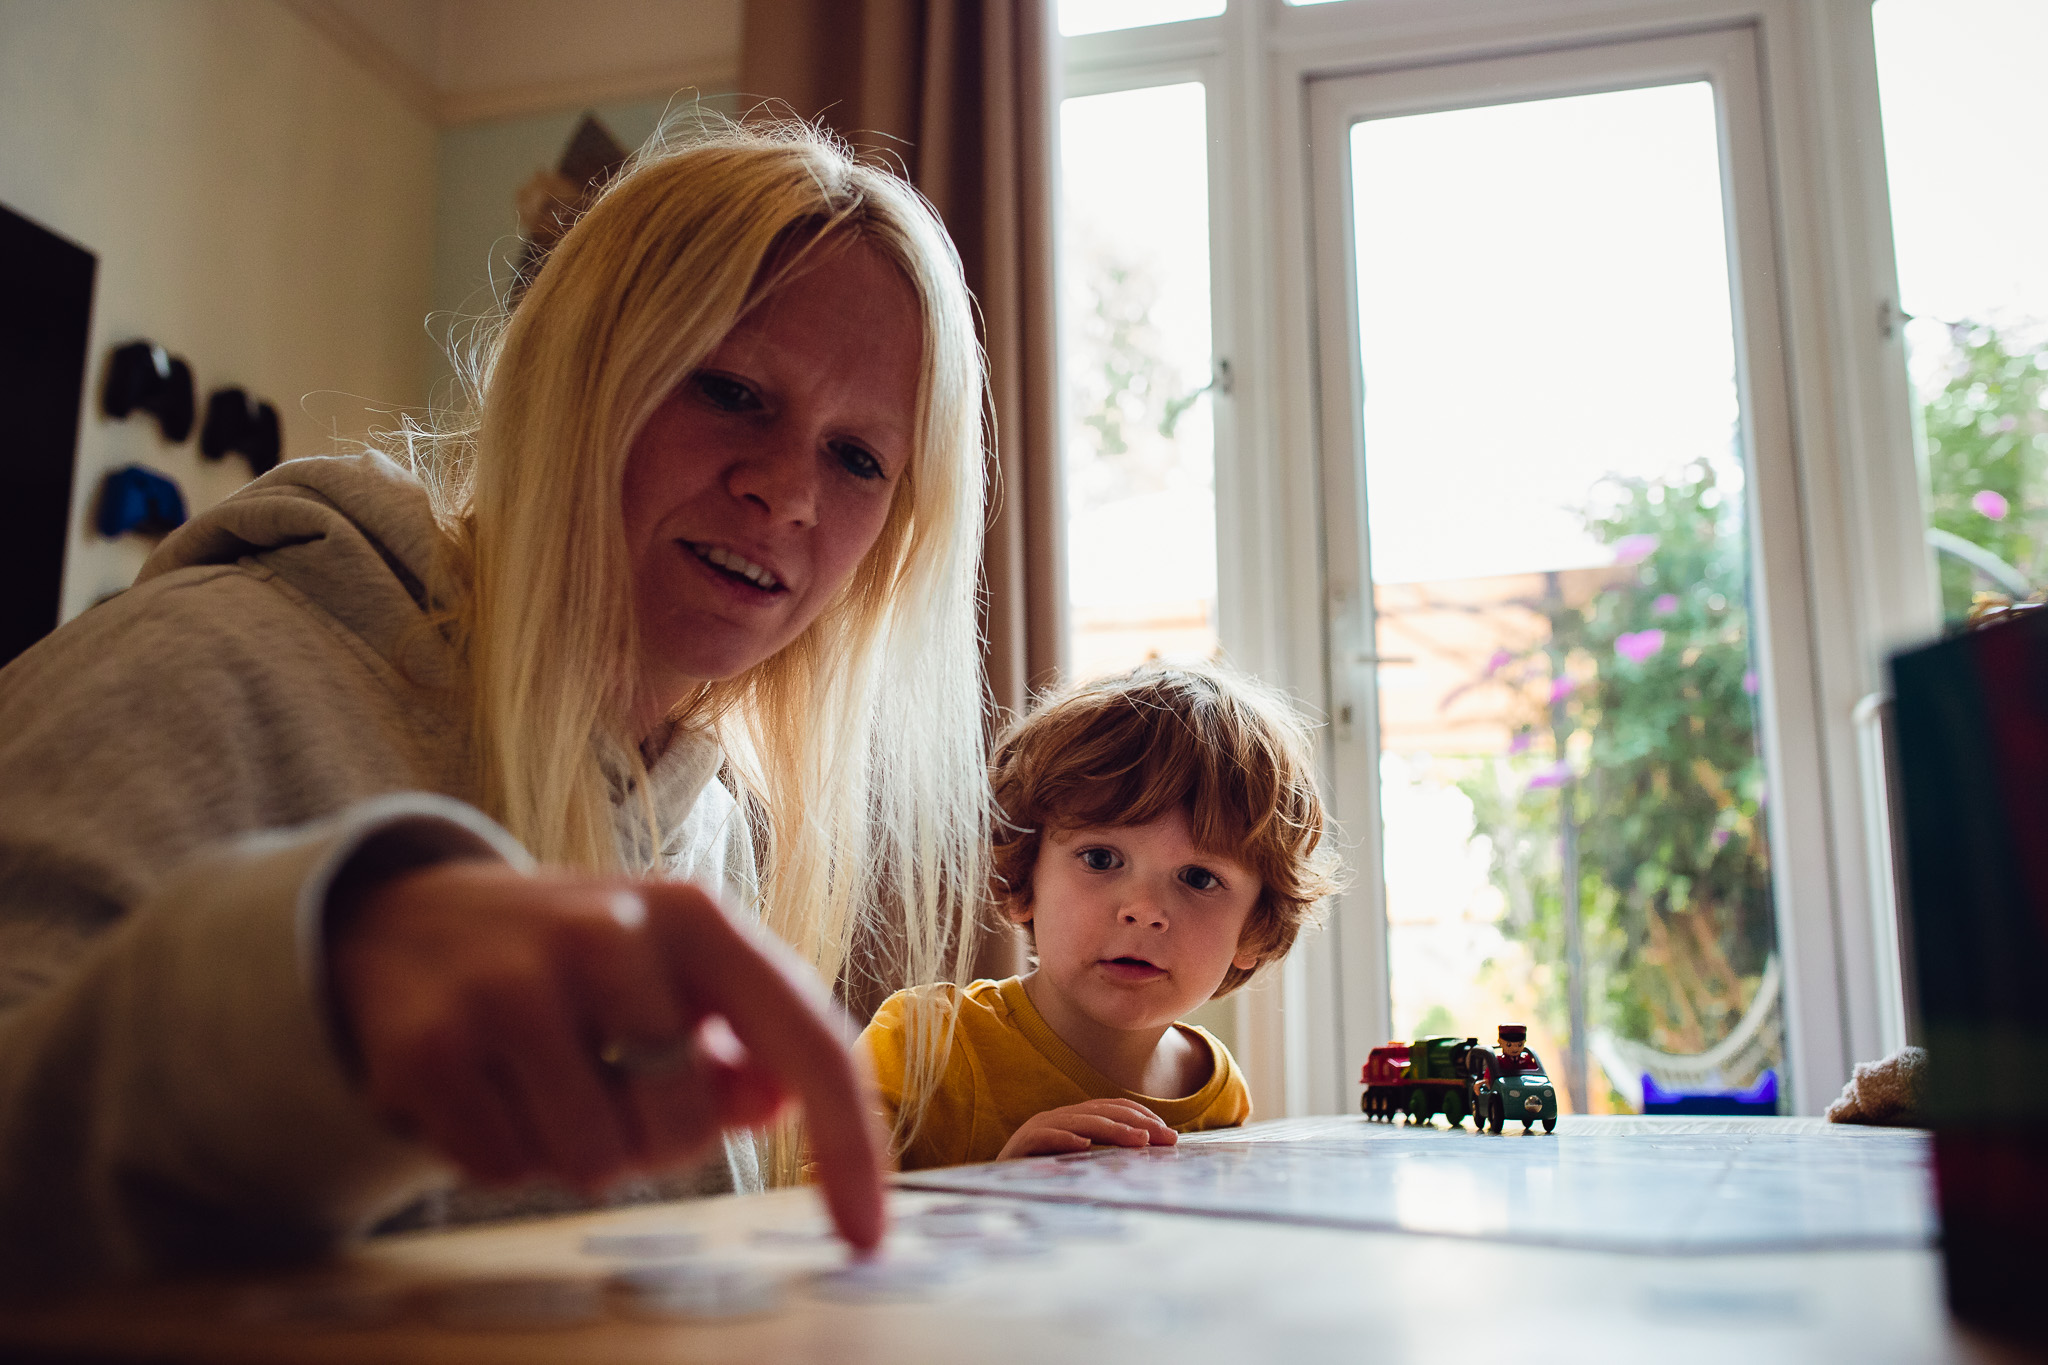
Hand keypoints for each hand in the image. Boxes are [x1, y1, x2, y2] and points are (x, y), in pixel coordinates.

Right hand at [331, 861, 883, 1249]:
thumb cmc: (580, 962)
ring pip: (595, 1162)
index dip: (848, 1144)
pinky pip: (504, 1171)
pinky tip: (493, 1088)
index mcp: (695, 917)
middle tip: (617, 1087)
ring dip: (582, 1152)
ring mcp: (509, 986)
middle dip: (659, 1140)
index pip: (806, 1041)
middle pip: (684, 1129)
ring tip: (553, 1086)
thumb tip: (779, 1103)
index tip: (867, 1235)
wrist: (410, 917)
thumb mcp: (678, 974)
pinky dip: (507, 1155)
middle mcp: (607, 935)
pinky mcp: (427, 1043)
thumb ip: (750, 1044)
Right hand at [995, 1099, 1177, 1159]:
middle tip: (1166, 1139)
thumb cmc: (1039, 1175)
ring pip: (1081, 1122)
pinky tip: (1083, 1145)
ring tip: (1138, 1141)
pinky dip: (1064, 1139)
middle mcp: (1058, 1117)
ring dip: (1112, 1131)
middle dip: (1138, 1124)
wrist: (992, 1184)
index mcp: (1073, 1118)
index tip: (1169, 1134)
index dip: (1142, 1116)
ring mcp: (1039, 1128)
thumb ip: (1102, 1156)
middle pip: (1103, 1112)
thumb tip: (1143, 1156)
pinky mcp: (1021, 1144)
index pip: (1112, 1108)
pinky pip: (1045, 1137)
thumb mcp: (1076, 1163)